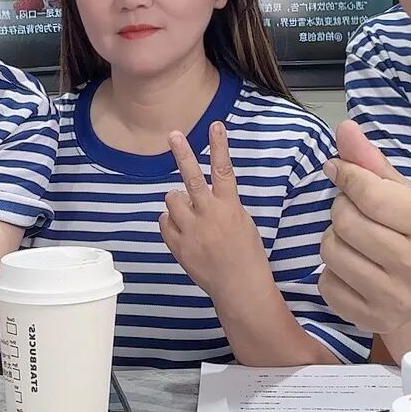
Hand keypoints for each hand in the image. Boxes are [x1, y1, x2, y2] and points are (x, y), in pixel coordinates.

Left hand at [160, 122, 271, 303]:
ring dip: (177, 201)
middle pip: (193, 179)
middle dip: (183, 155)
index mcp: (230, 208)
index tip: (215, 125)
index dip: (219, 146)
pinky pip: (164, 222)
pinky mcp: (178, 246)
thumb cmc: (245, 253)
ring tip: (189, 212)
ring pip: (172, 199)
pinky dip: (171, 221)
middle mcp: (209, 215)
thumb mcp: (241, 221)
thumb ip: (221, 203)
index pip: (224, 171)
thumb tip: (200, 191)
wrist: (239, 286)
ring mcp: (192, 231)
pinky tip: (183, 230)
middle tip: (173, 135)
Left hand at [318, 120, 410, 332]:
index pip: (368, 194)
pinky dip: (332, 271)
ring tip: (354, 238)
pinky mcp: (375, 321)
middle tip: (355, 210)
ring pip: (331, 252)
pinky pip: (327, 285)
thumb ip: (372, 162)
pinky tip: (353, 266)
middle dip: (341, 208)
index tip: (341, 171)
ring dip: (334, 237)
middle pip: (345, 223)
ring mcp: (396, 299)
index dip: (346, 175)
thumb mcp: (408, 192)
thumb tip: (343, 127)